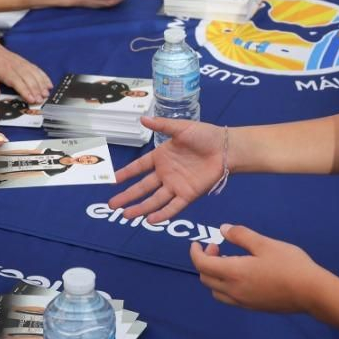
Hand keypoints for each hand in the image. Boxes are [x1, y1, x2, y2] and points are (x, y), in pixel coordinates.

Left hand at [0, 41, 51, 104]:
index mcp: (1, 68)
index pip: (15, 79)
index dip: (24, 89)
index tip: (31, 98)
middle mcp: (13, 64)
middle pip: (27, 77)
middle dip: (35, 89)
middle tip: (41, 100)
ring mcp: (19, 62)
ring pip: (33, 72)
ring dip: (41, 83)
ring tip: (46, 94)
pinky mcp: (22, 61)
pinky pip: (35, 68)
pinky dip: (43, 76)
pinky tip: (48, 83)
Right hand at [109, 118, 224, 221]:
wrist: (226, 148)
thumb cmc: (205, 135)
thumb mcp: (181, 128)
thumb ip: (162, 126)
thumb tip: (142, 118)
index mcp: (161, 157)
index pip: (139, 167)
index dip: (126, 173)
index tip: (112, 180)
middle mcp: (166, 173)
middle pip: (143, 187)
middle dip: (128, 196)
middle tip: (112, 204)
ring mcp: (176, 185)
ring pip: (155, 200)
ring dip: (141, 208)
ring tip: (127, 216)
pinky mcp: (188, 195)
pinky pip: (173, 207)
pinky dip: (162, 214)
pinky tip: (150, 220)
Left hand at [190, 224, 331, 313]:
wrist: (311, 292)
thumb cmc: (289, 264)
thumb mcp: (265, 243)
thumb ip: (241, 236)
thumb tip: (223, 230)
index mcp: (233, 273)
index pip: (202, 265)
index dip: (195, 253)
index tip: (198, 242)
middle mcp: (233, 291)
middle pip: (205, 279)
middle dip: (205, 261)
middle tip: (217, 247)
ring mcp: (243, 302)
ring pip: (216, 291)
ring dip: (214, 275)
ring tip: (228, 261)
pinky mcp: (253, 307)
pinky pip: (229, 298)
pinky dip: (225, 285)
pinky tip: (241, 274)